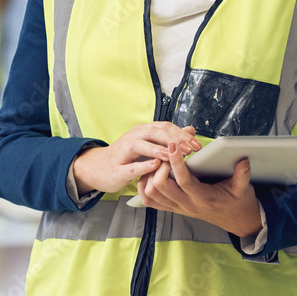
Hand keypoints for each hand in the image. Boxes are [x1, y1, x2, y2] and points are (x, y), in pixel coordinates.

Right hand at [72, 122, 201, 193]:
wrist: (99, 168)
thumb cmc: (127, 157)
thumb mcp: (150, 146)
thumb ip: (170, 138)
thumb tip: (191, 129)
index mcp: (142, 131)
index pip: (165, 127)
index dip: (182, 134)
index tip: (198, 145)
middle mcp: (133, 136)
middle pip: (155, 132)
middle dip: (174, 140)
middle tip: (190, 149)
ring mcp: (123, 151)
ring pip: (141, 145)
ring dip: (159, 149)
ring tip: (174, 155)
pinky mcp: (117, 168)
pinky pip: (131, 166)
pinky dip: (143, 165)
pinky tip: (154, 166)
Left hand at [137, 142, 261, 237]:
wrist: (236, 220)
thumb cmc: (238, 201)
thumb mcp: (243, 188)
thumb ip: (243, 175)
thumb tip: (244, 160)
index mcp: (203, 198)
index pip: (183, 180)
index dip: (176, 162)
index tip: (173, 144)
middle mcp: (187, 205)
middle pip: (160, 187)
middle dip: (159, 166)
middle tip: (165, 153)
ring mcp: (177, 208)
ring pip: (151, 193)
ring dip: (150, 175)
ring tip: (159, 160)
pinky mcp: (171, 209)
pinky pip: (149, 201)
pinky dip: (145, 186)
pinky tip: (153, 172)